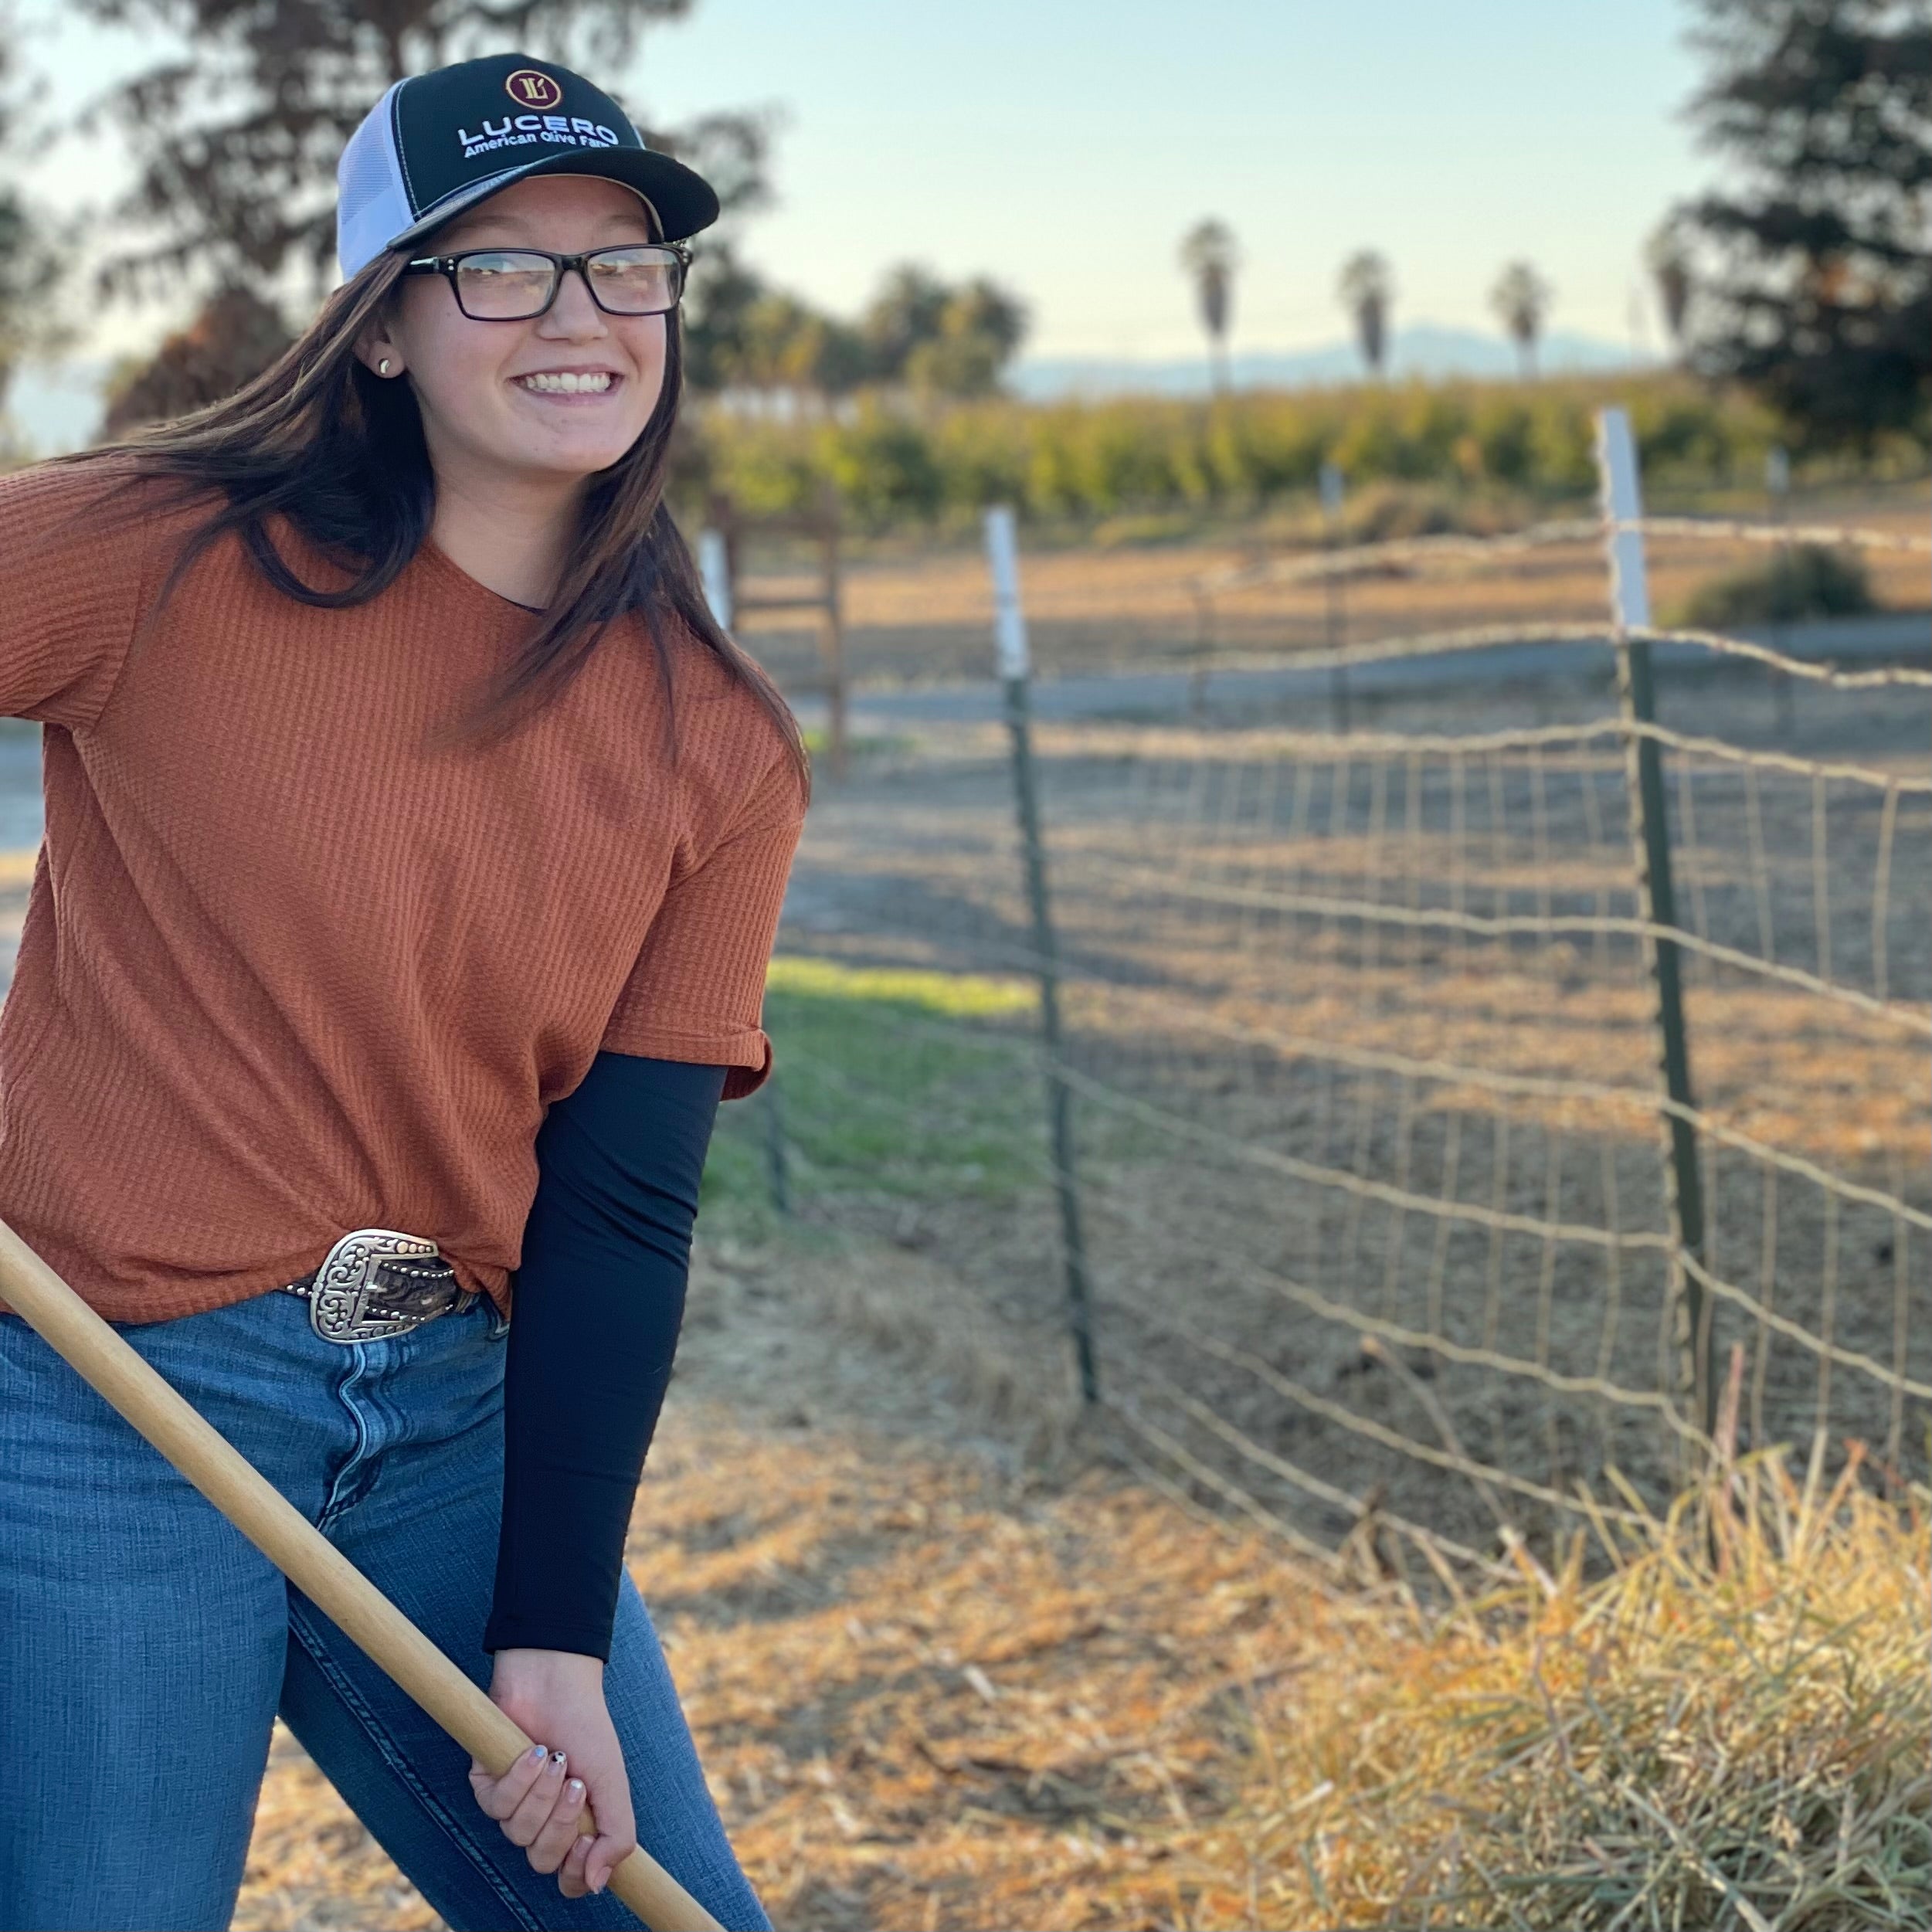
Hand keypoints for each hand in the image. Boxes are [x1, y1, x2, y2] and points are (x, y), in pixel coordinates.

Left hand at [468, 1648, 637, 1897]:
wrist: (557, 1682)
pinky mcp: (487, 1785)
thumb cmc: (588, 1729)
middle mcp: (543, 1821)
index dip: (575, 1873)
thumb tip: (599, 1886)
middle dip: (561, 1824)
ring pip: (518, 1833)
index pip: (570, 1879)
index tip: (587, 1843)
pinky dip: (519, 1778)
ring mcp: (514, 1805)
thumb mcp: (613, 1782)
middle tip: (576, 1785)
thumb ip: (616, 1835)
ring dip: (542, 1794)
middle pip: (542, 1860)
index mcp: (575, 1825)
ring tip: (557, 1757)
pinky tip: (533, 1750)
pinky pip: (496, 1806)